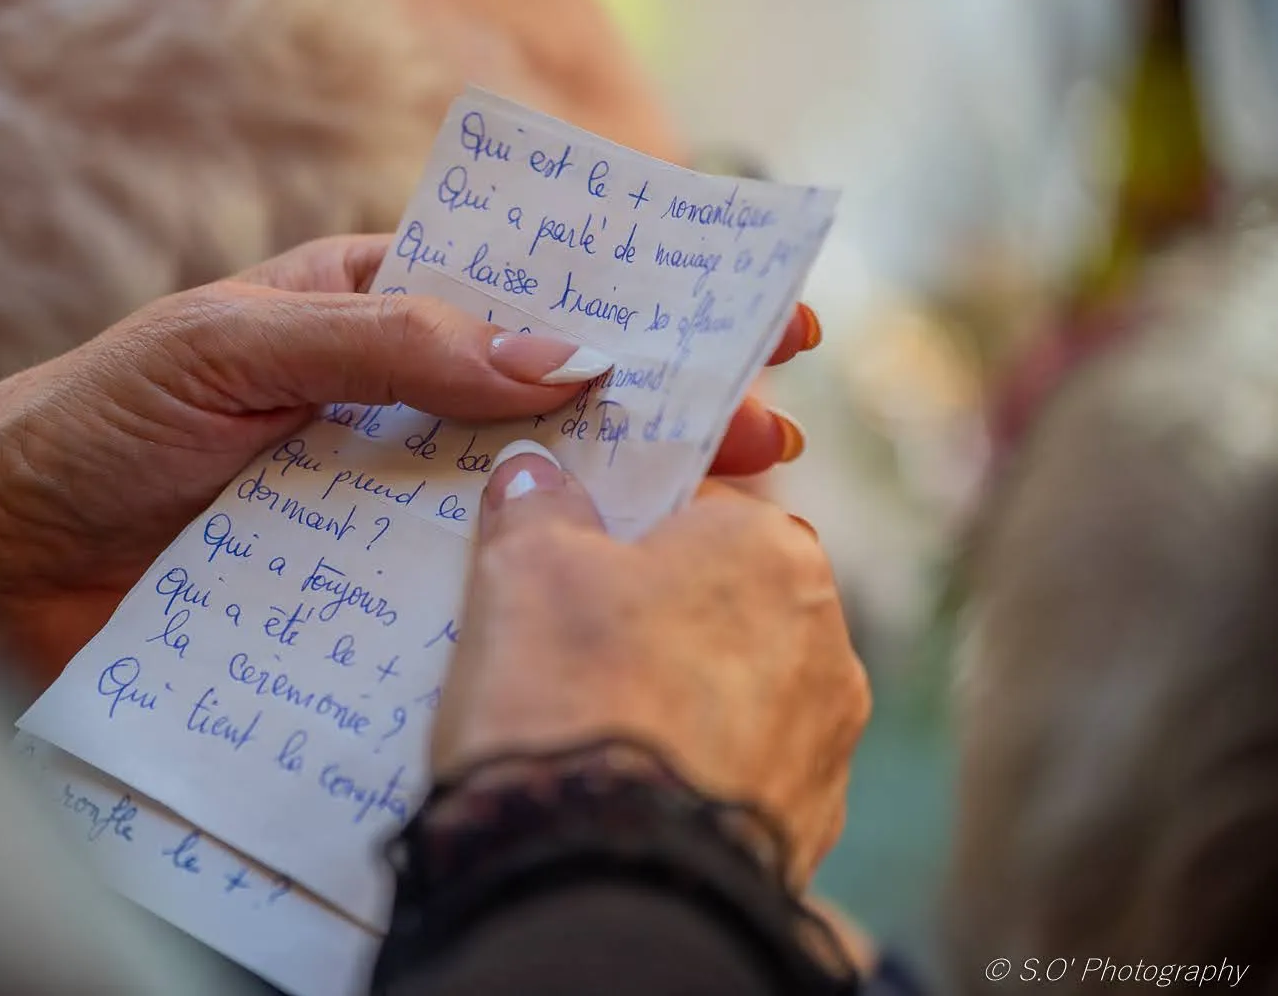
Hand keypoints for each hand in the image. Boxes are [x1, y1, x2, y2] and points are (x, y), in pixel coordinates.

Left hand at [0, 235, 819, 686]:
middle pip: (555, 402)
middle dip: (667, 409)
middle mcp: (394, 406)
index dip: (642, 300)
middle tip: (774, 428)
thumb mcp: (230, 344)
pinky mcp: (360, 591)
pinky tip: (612, 602)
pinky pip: (464, 588)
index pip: (529, 292)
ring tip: (728, 515)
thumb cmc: (95, 419)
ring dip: (622, 504)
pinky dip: (536, 592)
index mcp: (370, 310)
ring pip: (525, 498)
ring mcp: (384, 504)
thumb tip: (556, 355)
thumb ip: (385, 341)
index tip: (752, 309)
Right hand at [432, 443, 867, 887]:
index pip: (699, 504)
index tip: (569, 555)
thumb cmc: (575, 696)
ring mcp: (825, 745)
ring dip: (678, 697)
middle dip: (654, 614)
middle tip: (566, 643)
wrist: (606, 880)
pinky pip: (738, 775)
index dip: (624, 526)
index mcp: (774, 551)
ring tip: (589, 727)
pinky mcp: (807, 832)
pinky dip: (691, 774)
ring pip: (734, 691)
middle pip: (722, 600)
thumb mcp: (525, 568)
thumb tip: (536, 472)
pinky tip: (627, 787)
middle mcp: (827, 641)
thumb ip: (537, 506)